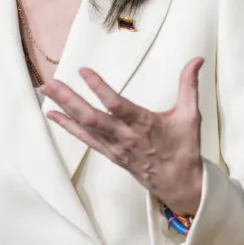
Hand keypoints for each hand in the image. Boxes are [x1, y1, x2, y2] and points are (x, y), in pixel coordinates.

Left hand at [42, 57, 204, 214]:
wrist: (179, 185)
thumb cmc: (184, 149)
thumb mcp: (191, 116)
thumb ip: (189, 85)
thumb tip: (197, 59)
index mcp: (144, 125)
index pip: (117, 105)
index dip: (99, 88)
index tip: (83, 71)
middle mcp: (125, 137)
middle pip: (91, 117)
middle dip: (69, 99)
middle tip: (50, 82)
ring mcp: (115, 147)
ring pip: (85, 126)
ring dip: (64, 107)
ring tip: (46, 90)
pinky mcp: (110, 154)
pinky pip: (85, 139)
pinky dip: (68, 126)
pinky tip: (53, 114)